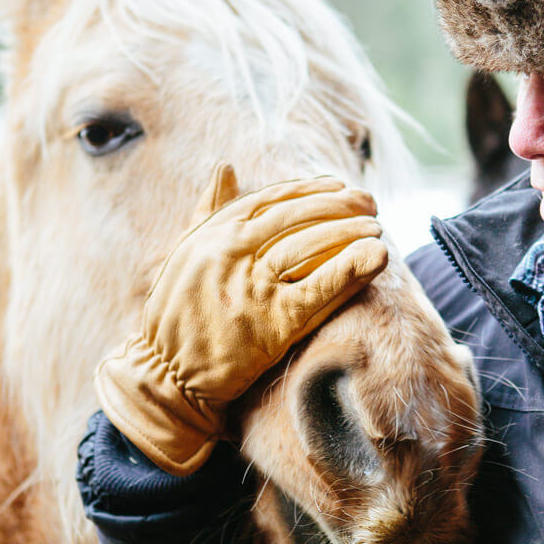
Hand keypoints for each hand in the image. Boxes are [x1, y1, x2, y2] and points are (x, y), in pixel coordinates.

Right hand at [94, 165, 387, 474]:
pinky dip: (350, 270)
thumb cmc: (178, 313)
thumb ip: (208, 211)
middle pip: (297, 217)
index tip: (340, 185)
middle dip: (340, 205)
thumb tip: (225, 167)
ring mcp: (251, 288)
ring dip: (350, 232)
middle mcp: (231, 254)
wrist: (166, 375)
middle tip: (370, 203)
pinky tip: (376, 257)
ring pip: (310, 246)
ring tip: (377, 229)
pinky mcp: (271, 324)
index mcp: (214, 233)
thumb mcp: (185, 254)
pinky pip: (318, 290)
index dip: (311, 189)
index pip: (273, 199)